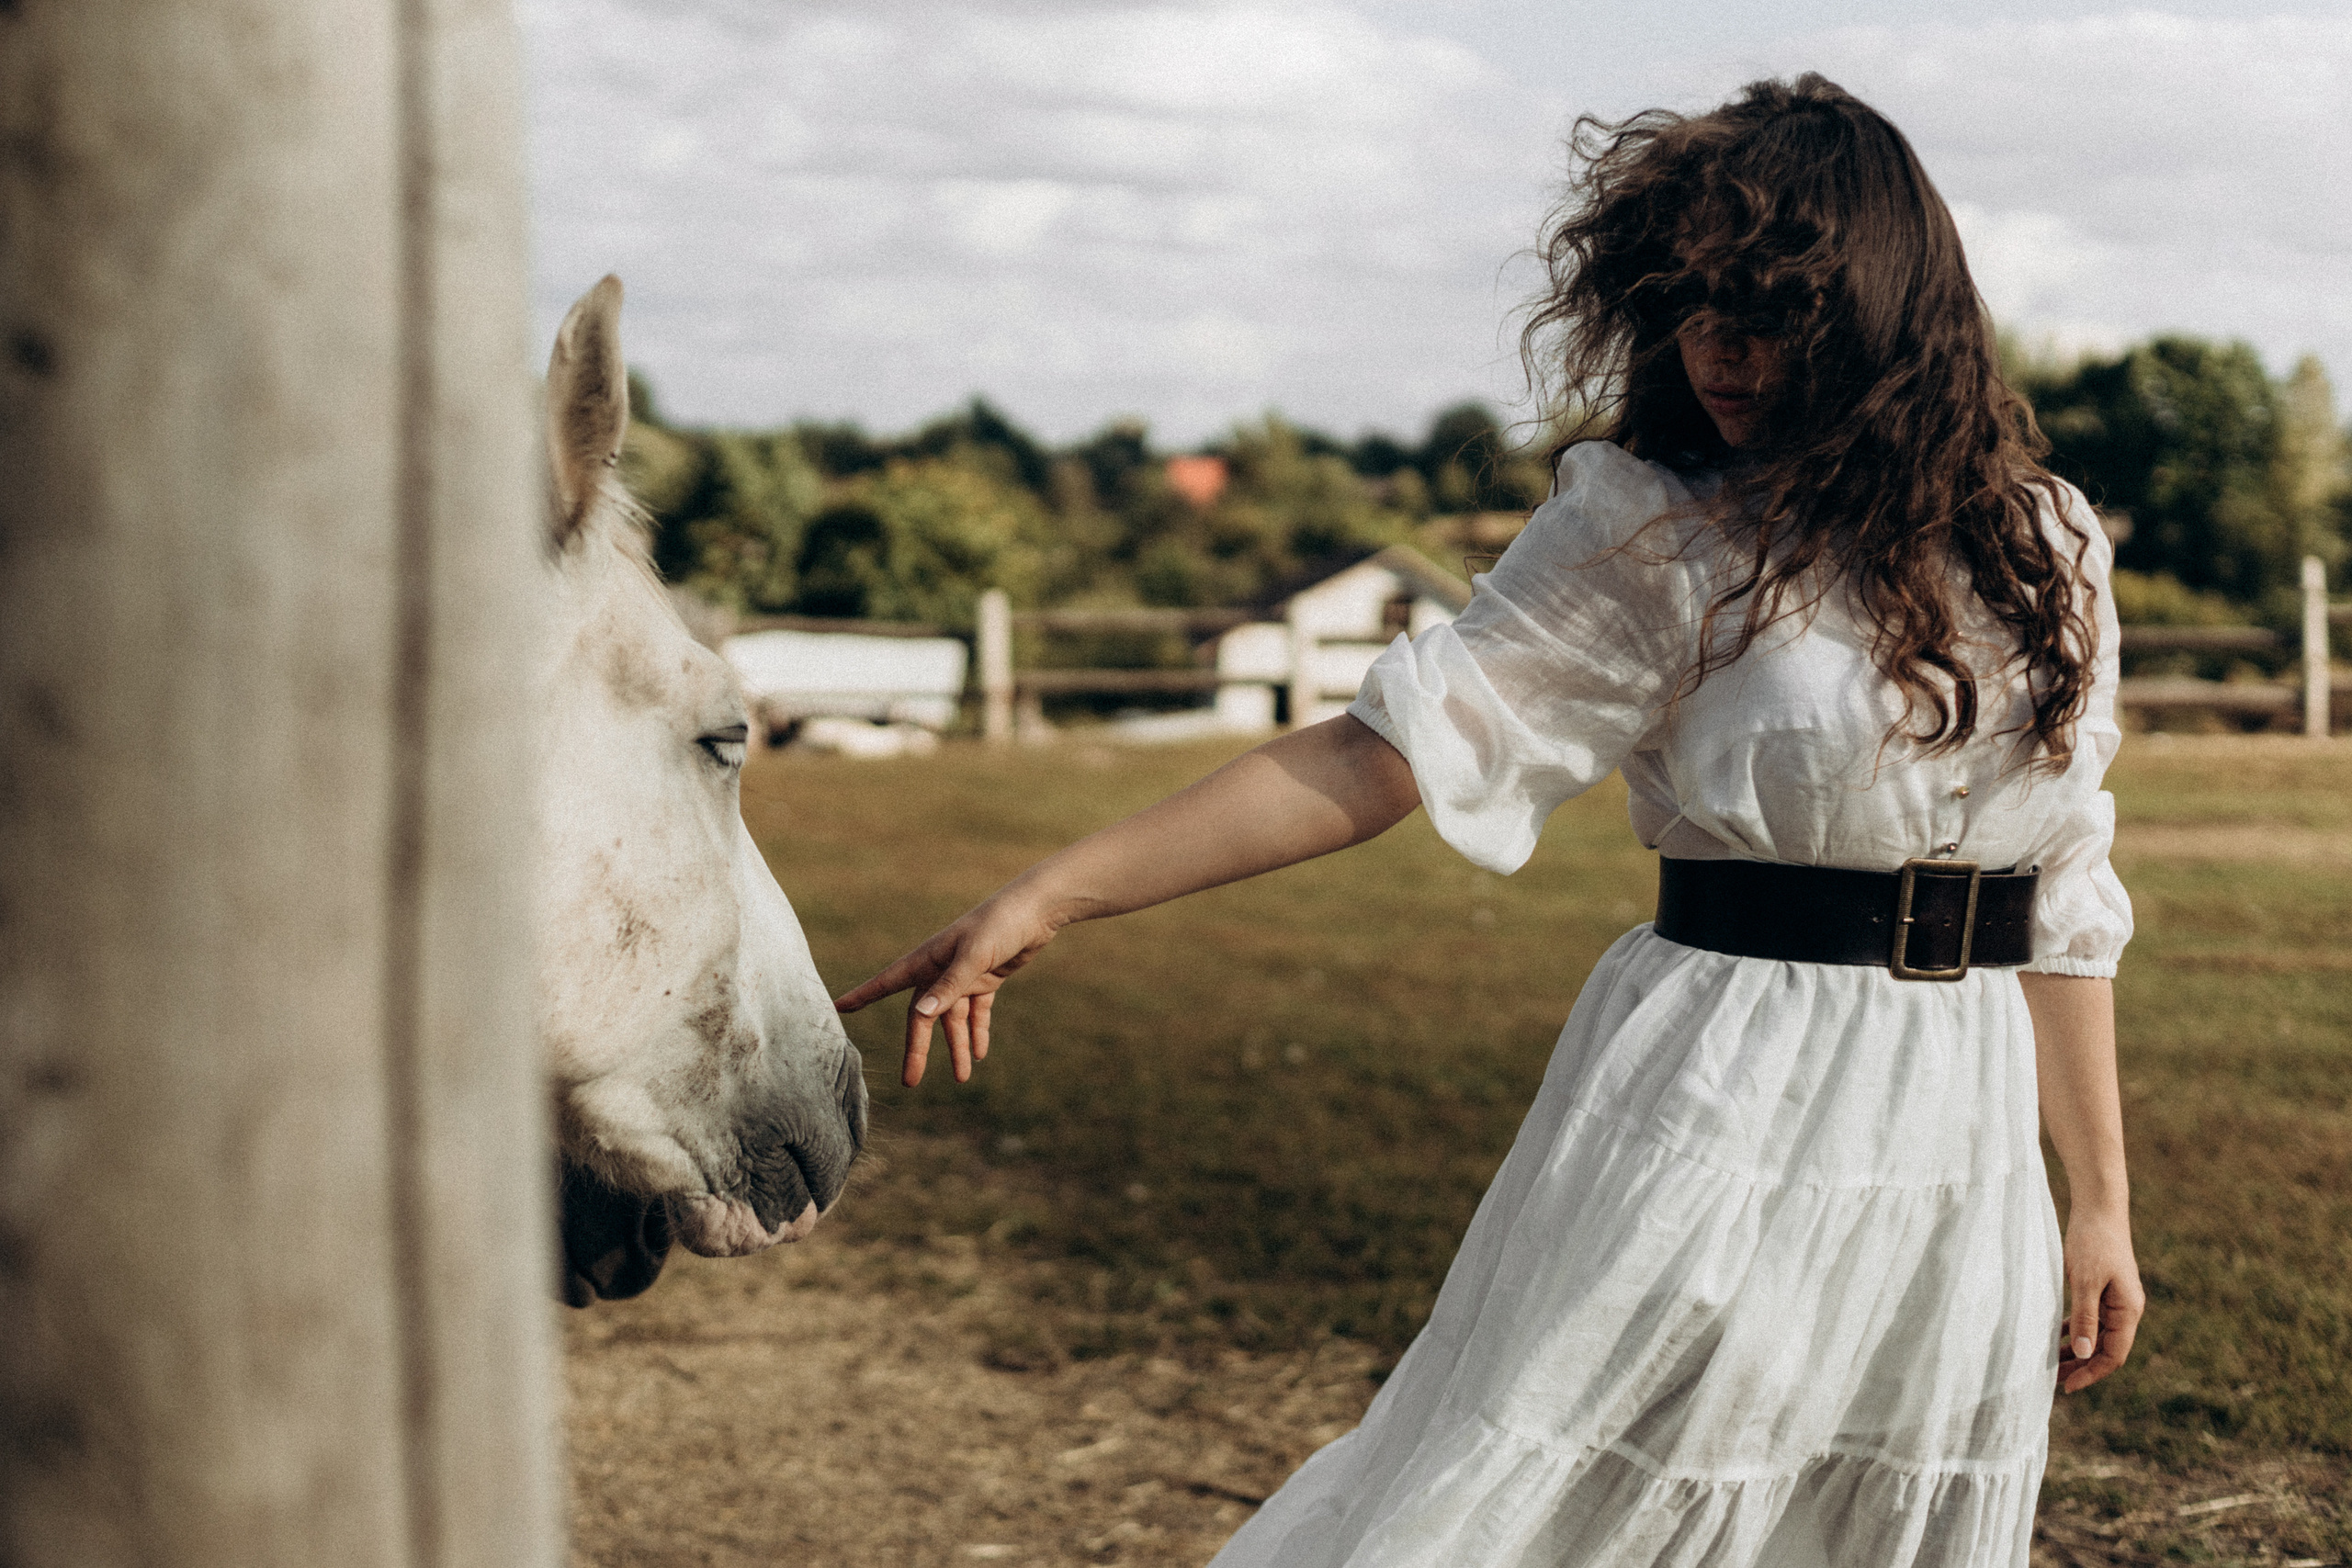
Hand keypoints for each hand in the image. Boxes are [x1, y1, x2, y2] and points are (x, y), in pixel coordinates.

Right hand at [834, 892, 1059, 1087]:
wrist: (1036, 909)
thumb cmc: (1000, 924)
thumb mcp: (974, 956)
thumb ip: (949, 986)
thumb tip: (920, 1015)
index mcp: (928, 959)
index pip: (887, 982)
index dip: (863, 996)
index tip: (838, 1008)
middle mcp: (940, 969)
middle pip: (923, 1016)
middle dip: (918, 1048)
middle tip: (911, 1082)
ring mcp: (963, 975)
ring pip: (953, 1018)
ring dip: (957, 1046)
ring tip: (962, 1077)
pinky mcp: (986, 978)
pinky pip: (976, 1010)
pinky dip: (978, 1031)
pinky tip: (980, 1053)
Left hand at [2058, 1207, 2143, 1394]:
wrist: (2098, 1209)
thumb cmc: (2092, 1243)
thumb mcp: (2085, 1282)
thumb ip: (2085, 1318)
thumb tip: (2084, 1354)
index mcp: (2128, 1311)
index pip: (2113, 1355)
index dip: (2091, 1374)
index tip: (2067, 1386)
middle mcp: (2126, 1309)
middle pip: (2105, 1349)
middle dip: (2081, 1366)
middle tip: (2052, 1379)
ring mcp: (2116, 1300)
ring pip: (2096, 1335)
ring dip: (2076, 1350)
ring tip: (2050, 1362)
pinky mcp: (2103, 1289)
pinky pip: (2090, 1319)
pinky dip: (2075, 1330)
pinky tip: (2056, 1336)